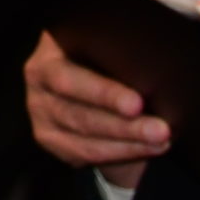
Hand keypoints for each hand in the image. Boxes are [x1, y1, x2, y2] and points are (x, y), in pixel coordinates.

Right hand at [23, 30, 168, 185]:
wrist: (93, 89)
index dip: (104, 92)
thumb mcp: (108, 52)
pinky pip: (86, 152)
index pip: (72, 74)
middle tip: (160, 129)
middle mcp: (38, 77)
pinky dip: (123, 151)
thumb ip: (119, 59)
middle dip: (122, 124)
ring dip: (128, 141)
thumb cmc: (108, 61)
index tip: (138, 104)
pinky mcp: (48, 137)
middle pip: (77, 109)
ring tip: (161, 139)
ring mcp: (40, 110)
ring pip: (84, 134)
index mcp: (52, 47)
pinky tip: (150, 148)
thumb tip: (152, 77)